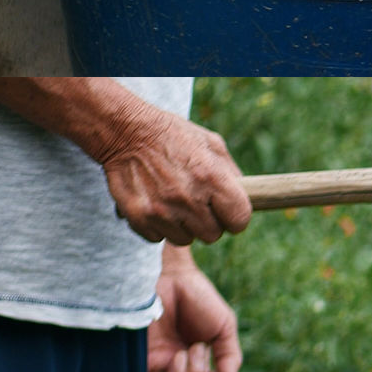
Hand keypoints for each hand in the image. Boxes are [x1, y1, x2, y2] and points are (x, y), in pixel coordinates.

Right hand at [97, 106, 252, 245]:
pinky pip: (158, 237)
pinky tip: (155, 204)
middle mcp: (188, 198)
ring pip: (185, 239)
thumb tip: (246, 199)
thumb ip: (231, 173)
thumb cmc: (173, 136)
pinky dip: (158, 226)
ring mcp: (162, 211)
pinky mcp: (139, 218)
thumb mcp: (212, 144)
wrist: (125, 132)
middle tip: (197, 204)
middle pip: (212, 235)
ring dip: (183, 226)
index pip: (239, 220)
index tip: (228, 212)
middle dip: (208, 222)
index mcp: (212, 178)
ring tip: (174, 202)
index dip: (235, 218)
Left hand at [150, 247, 240, 371]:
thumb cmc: (199, 299)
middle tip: (196, 347)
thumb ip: (230, 360)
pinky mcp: (137, 363)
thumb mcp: (224, 328)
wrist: (170, 278)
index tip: (214, 363)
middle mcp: (174, 366)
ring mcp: (155, 365)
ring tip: (181, 353)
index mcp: (195, 360)